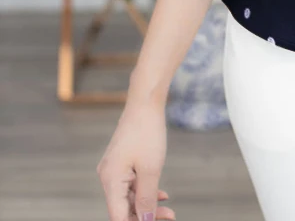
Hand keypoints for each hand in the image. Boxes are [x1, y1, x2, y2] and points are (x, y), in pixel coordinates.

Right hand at [96, 96, 174, 220]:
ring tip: (169, 210)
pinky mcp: (122, 163)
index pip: (118, 216)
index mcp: (110, 181)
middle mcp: (108, 177)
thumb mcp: (151, 169)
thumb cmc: (148, 132)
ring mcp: (114, 169)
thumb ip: (146, 198)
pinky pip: (131, 184)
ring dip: (148, 205)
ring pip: (129, 197)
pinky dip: (145, 191)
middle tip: (169, 217)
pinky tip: (162, 195)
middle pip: (123, 208)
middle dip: (144, 216)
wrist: (145, 103)